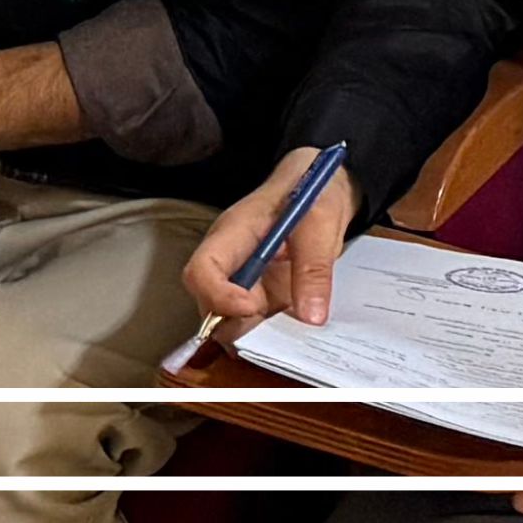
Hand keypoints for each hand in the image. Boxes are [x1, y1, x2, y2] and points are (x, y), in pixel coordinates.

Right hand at [178, 146, 355, 338]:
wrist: (321, 187)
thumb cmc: (313, 192)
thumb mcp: (321, 221)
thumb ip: (315, 267)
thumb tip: (311, 317)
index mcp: (232, 234)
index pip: (201, 272)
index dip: (219, 298)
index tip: (256, 307)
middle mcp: (228, 262)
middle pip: (209, 307)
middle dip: (240, 324)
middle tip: (281, 321)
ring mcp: (242, 282)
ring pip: (229, 323)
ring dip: (257, 334)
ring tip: (293, 325)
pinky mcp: (259, 295)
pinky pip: (253, 325)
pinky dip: (270, 335)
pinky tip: (296, 330)